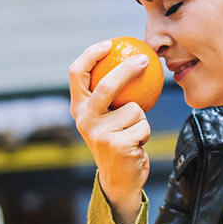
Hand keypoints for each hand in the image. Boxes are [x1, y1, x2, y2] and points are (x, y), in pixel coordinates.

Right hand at [69, 40, 152, 223]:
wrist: (118, 179)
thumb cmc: (116, 141)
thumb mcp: (106, 117)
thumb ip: (110, 95)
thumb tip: (130, 58)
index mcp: (78, 108)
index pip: (76, 74)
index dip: (91, 55)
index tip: (109, 44)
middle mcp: (84, 119)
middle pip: (107, 85)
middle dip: (127, 69)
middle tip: (144, 60)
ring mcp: (99, 133)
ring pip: (134, 108)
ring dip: (140, 119)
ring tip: (132, 133)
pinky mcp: (117, 144)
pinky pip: (143, 125)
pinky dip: (145, 133)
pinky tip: (136, 145)